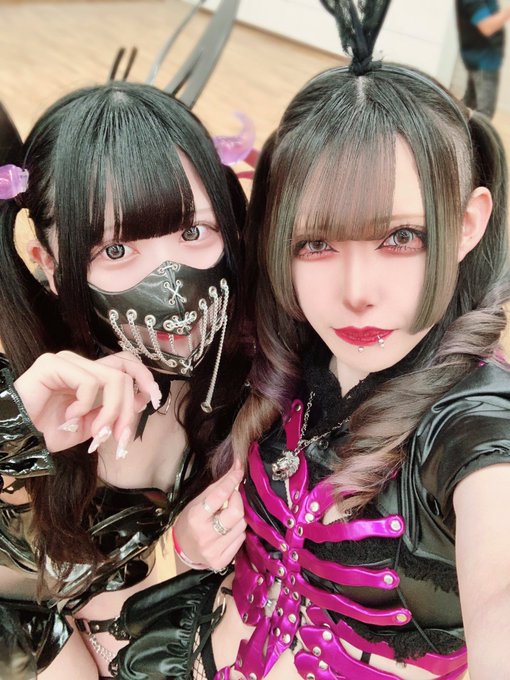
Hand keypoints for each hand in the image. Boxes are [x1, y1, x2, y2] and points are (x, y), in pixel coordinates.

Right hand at [13, 351, 159, 453]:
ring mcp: (68, 361)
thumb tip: (142, 401)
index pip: (127, 364)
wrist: (19, 438)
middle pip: (125, 373)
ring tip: (97, 432)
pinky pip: (90, 383)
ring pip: (113, 379)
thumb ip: (115, 412)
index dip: (145, 380)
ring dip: (111, 412)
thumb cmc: (49, 432)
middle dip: (129, 409)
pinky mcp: (53, 364)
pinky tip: (69, 417)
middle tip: (122, 437)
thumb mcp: (92, 426)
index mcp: (91, 376)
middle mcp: (81, 365)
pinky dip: (86, 406)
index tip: (155, 402)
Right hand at [172, 460, 245, 571]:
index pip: (219, 496)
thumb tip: (237, 467)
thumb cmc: (191, 520)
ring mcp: (214, 550)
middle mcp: (205, 535)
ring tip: (227, 517)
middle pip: (236, 512)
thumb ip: (217, 487)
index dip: (231, 481)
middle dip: (238, 500)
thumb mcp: (198, 501)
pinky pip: (241, 539)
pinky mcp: (222, 561)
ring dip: (238, 517)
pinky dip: (237, 531)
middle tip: (233, 496)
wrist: (184, 549)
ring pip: (241, 526)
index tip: (239, 472)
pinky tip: (228, 530)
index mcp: (196, 517)